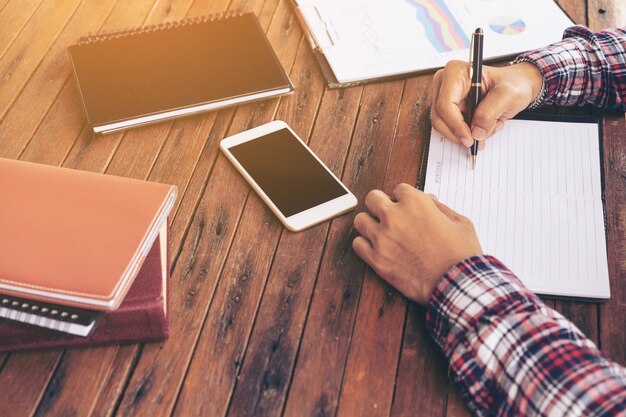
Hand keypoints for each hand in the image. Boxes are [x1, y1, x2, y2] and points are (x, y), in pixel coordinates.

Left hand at [352, 184, 481, 304]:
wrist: (456, 284)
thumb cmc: (461, 254)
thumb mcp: (460, 222)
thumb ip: (440, 207)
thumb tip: (429, 201)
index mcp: (415, 202)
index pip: (398, 189)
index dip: (403, 199)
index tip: (406, 208)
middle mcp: (394, 216)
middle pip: (372, 198)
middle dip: (380, 205)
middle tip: (388, 215)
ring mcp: (382, 238)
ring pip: (360, 220)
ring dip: (369, 224)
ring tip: (380, 232)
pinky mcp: (376, 259)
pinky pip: (357, 244)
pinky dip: (364, 245)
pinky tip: (376, 248)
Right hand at [431, 61, 543, 146]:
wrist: (516, 86)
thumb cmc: (513, 84)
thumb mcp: (508, 94)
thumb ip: (490, 112)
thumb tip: (475, 132)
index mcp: (456, 72)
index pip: (445, 104)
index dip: (456, 125)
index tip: (470, 139)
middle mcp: (445, 82)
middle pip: (440, 117)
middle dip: (459, 132)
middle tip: (476, 141)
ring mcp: (444, 95)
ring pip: (443, 125)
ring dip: (464, 133)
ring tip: (486, 128)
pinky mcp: (447, 107)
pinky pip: (450, 127)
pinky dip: (466, 132)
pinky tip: (482, 126)